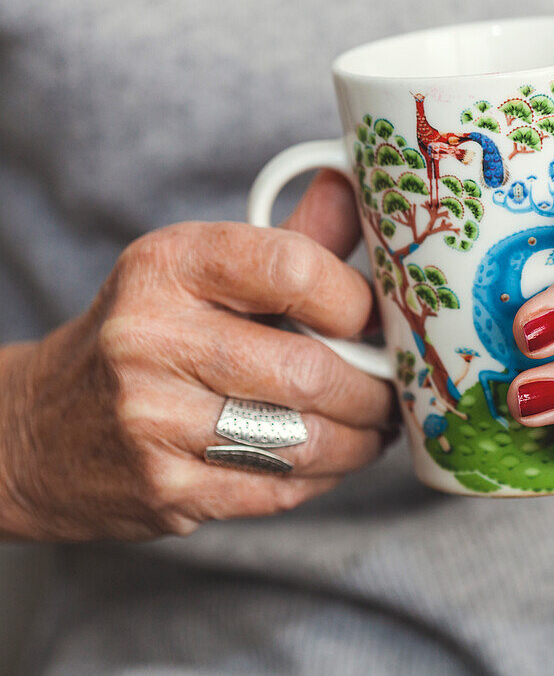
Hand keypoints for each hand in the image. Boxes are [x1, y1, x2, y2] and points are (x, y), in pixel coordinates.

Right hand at [0, 171, 390, 540]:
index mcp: (167, 266)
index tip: (374, 320)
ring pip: (303, 440)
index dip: (356, 300)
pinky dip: (322, 477)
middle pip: (308, 370)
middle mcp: (150, 339)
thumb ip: (286, 240)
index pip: (291, 268)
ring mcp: (152, 420)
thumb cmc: (146, 336)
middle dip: (371, 390)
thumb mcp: (197, 271)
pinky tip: (330, 460)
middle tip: (391, 390)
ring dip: (359, 441)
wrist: (39, 429)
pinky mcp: (163, 488)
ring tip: (374, 428)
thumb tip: (359, 187)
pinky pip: (279, 488)